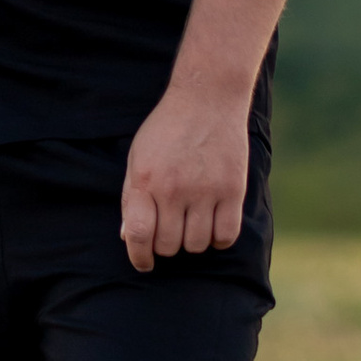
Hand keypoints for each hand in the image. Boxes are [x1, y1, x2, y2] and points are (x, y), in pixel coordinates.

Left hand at [121, 85, 250, 272]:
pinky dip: (219, 239)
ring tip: (192, 223)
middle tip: (171, 231)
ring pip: (198, 244)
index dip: (138, 257)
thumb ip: (132, 197)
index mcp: (146, 180)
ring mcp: (205, 191)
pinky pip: (226, 236)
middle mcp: (174, 189)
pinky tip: (213, 225)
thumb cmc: (167, 129)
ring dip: (192, 241)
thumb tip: (127, 236)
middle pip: (169, 245)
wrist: (207, 98)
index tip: (143, 263)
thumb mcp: (138, 157)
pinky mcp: (232, 190)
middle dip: (166, 246)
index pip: (138, 234)